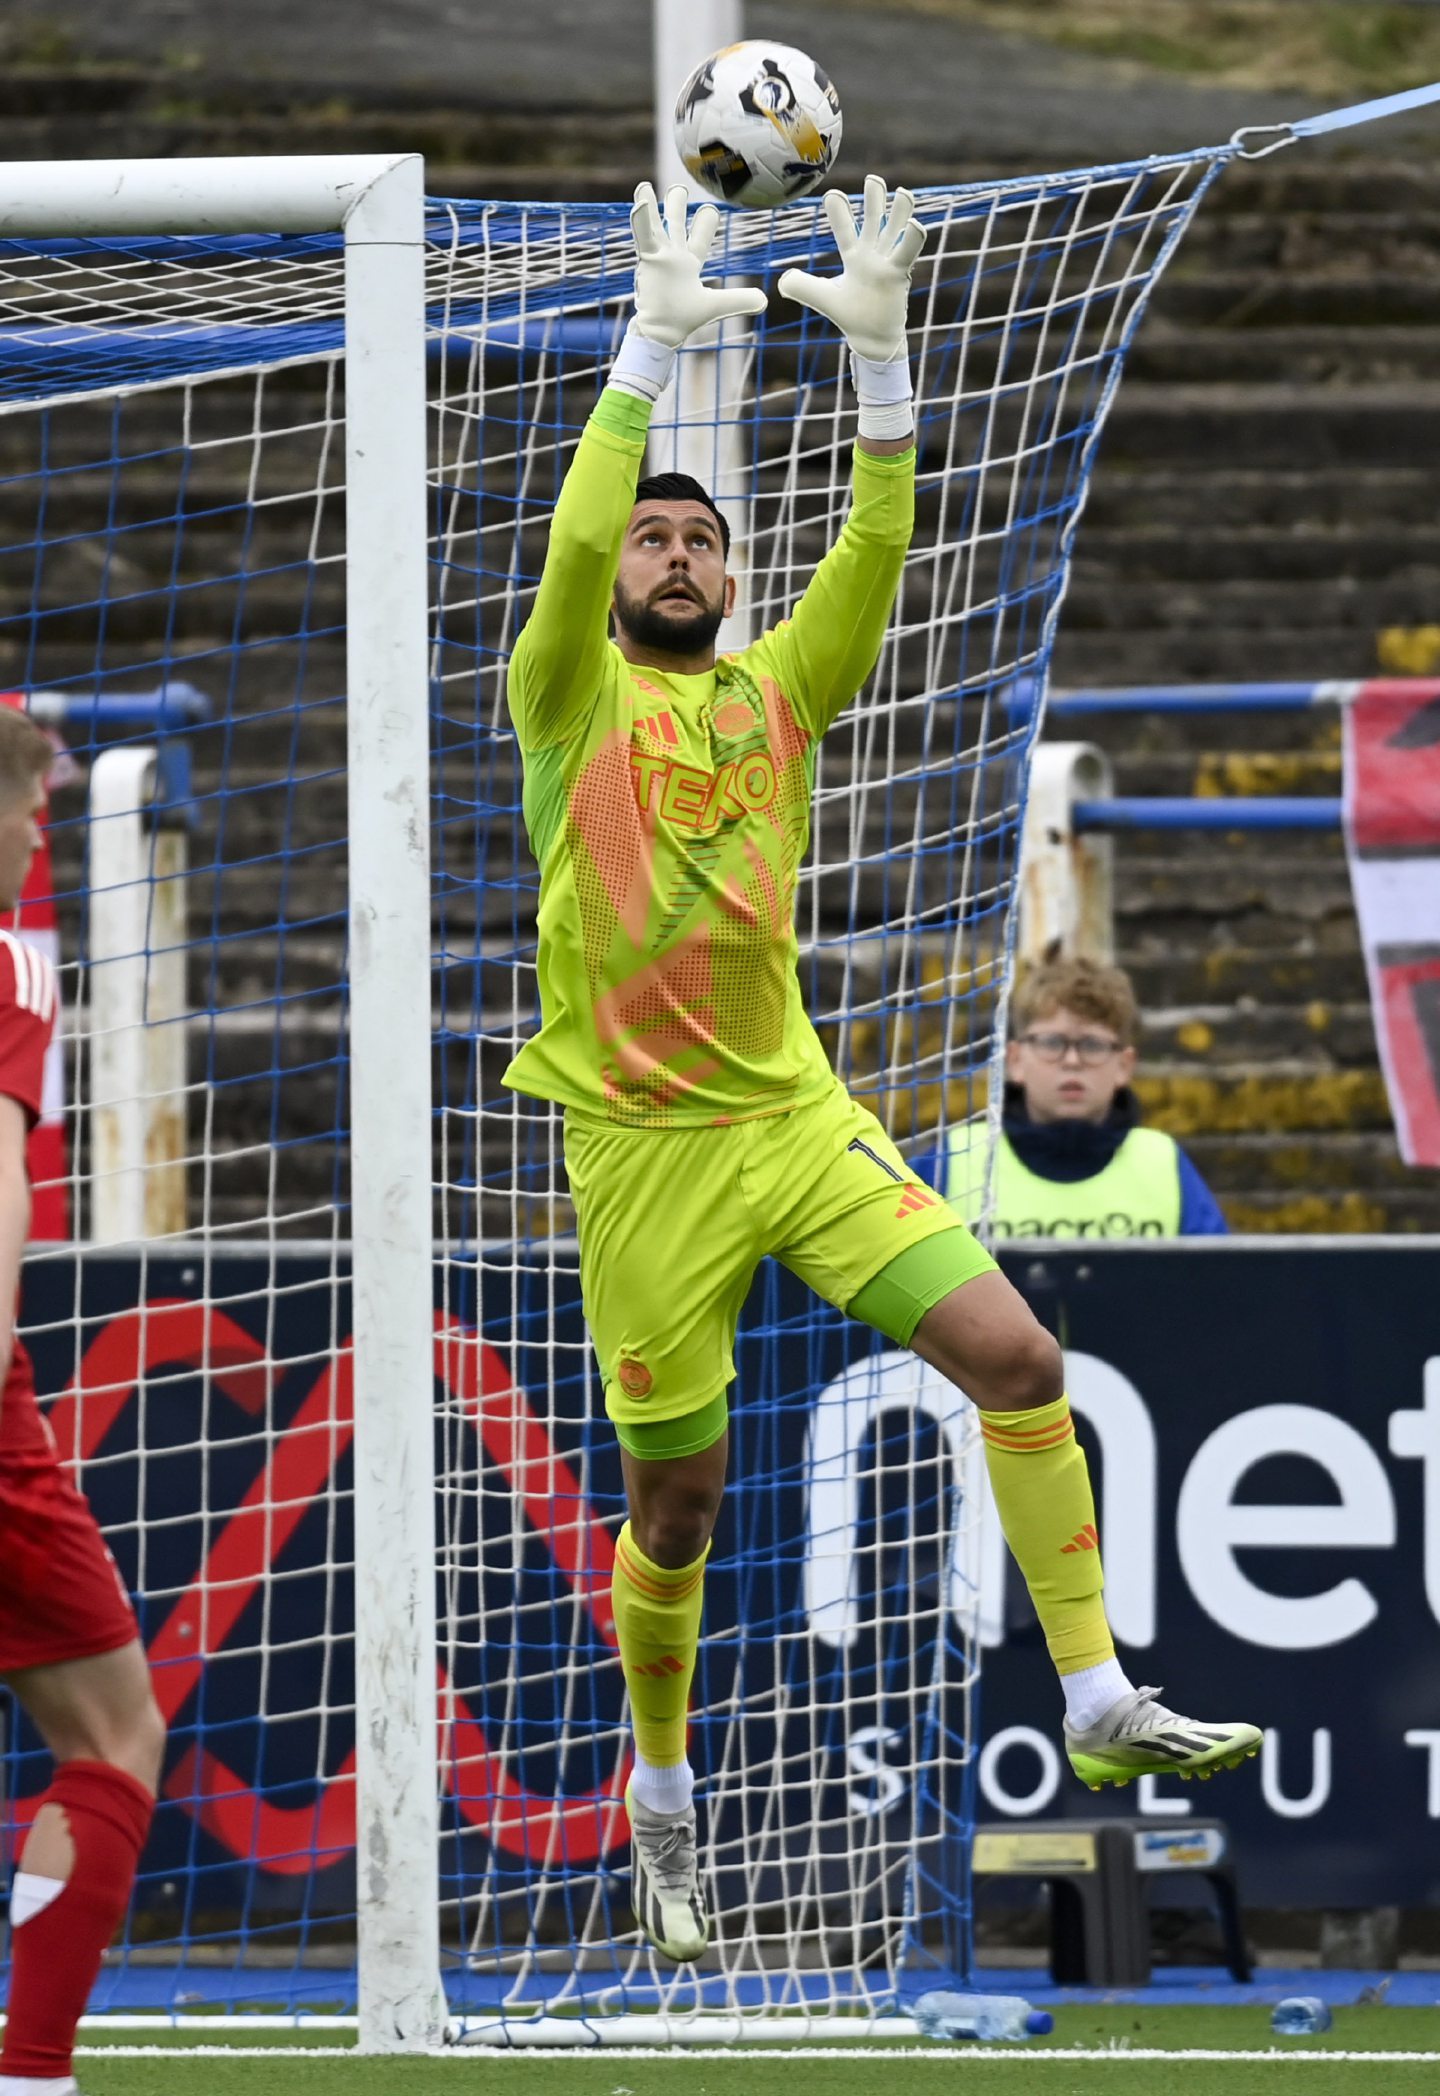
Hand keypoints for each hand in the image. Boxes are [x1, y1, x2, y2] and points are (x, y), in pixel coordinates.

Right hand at [629, 181, 767, 350]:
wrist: (663, 332)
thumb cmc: (684, 319)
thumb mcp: (716, 306)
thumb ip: (739, 299)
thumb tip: (765, 301)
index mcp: (688, 264)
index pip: (699, 239)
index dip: (705, 225)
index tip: (710, 210)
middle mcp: (672, 256)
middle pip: (675, 225)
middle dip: (676, 207)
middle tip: (679, 189)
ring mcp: (658, 256)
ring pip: (656, 225)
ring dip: (650, 206)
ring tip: (644, 186)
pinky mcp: (648, 259)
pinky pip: (643, 236)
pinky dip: (641, 220)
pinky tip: (639, 203)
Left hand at [778, 174, 926, 362]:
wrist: (870, 338)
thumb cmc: (849, 316)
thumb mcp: (822, 299)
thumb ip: (802, 287)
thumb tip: (782, 281)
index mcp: (853, 256)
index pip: (844, 228)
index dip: (839, 212)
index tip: (832, 194)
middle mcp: (872, 253)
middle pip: (874, 219)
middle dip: (874, 199)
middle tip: (873, 179)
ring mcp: (887, 261)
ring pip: (894, 229)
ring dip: (900, 211)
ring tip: (904, 192)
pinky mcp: (899, 273)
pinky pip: (907, 252)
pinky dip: (912, 238)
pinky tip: (916, 224)